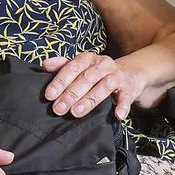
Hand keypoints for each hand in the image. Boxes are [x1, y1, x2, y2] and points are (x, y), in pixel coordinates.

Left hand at [43, 52, 157, 119]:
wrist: (129, 73)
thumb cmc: (98, 73)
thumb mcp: (81, 66)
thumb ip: (63, 65)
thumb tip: (44, 65)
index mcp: (88, 58)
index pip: (72, 68)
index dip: (60, 81)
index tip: (49, 95)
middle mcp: (103, 65)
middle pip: (86, 78)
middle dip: (71, 94)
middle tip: (59, 109)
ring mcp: (117, 76)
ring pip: (103, 87)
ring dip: (90, 100)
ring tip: (76, 112)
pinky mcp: (129, 89)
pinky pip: (126, 97)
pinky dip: (122, 106)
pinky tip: (117, 115)